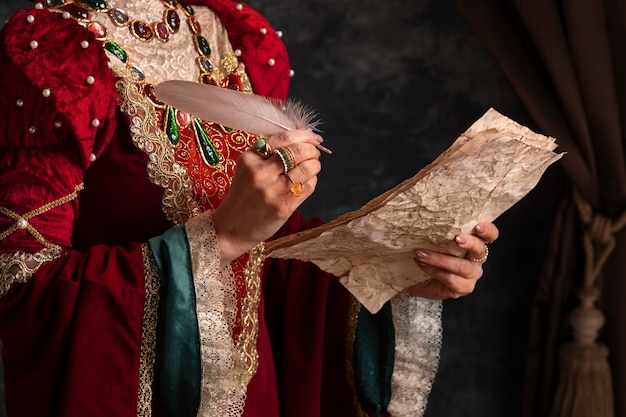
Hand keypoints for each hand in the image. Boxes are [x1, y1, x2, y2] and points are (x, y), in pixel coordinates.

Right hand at [212, 129, 324, 264]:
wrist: (230, 229)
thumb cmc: (242, 197)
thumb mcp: (247, 170)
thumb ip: (267, 154)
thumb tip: (300, 140)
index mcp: (249, 159)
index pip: (283, 138)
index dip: (304, 135)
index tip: (313, 138)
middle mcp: (260, 173)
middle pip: (297, 151)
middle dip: (312, 149)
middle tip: (315, 152)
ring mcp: (272, 191)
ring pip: (306, 168)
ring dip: (315, 165)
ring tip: (313, 166)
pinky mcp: (283, 207)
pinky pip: (307, 187)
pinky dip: (313, 181)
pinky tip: (308, 181)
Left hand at [406, 221, 498, 298]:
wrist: (423, 281)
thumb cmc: (432, 257)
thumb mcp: (436, 242)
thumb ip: (438, 232)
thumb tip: (423, 215)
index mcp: (475, 244)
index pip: (490, 235)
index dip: (487, 230)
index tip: (478, 226)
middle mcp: (477, 259)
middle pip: (480, 249)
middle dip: (470, 243)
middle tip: (457, 239)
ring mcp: (472, 275)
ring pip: (462, 266)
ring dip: (439, 259)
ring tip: (421, 253)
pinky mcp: (464, 288)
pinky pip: (450, 278)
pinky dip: (434, 270)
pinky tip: (421, 264)